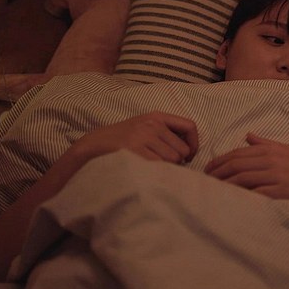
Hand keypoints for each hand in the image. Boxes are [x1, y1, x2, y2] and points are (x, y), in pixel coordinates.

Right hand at [67, 111, 198, 164]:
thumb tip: (190, 150)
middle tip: (163, 165)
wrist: (94, 145)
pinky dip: (156, 172)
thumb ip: (166, 133)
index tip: (189, 156)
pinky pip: (159, 166)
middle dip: (177, 161)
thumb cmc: (123, 140)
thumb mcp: (145, 128)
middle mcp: (152, 124)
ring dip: (166, 168)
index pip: (190, 126)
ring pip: (173, 160)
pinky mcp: (135, 150)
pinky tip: (146, 171)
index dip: (194, 143)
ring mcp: (143, 136)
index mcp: (157, 116)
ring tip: (151, 166)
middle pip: (182, 149)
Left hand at [204, 133, 288, 204]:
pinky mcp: (283, 192)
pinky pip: (257, 194)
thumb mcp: (287, 148)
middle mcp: (271, 161)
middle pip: (235, 165)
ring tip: (213, 191)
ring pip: (242, 179)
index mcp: (270, 149)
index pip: (237, 154)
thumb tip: (248, 135)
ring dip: (225, 185)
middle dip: (217, 173)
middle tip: (204, 180)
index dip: (219, 161)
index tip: (208, 169)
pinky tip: (232, 201)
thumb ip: (265, 142)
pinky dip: (242, 196)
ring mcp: (276, 176)